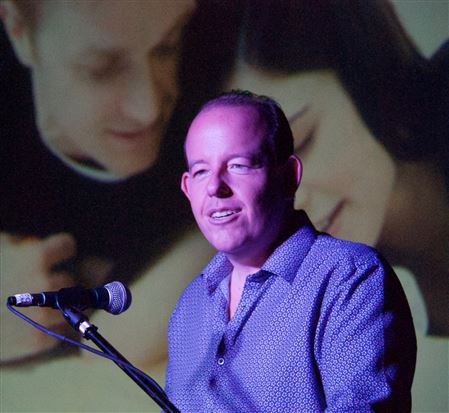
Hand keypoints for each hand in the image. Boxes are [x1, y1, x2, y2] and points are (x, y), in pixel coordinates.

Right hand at [0, 232, 77, 363]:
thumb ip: (15, 245)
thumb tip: (32, 243)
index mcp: (33, 257)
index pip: (67, 246)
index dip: (59, 251)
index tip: (55, 256)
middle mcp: (44, 284)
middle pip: (70, 280)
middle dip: (56, 283)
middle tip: (38, 288)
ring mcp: (43, 314)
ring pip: (69, 307)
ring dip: (57, 308)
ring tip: (36, 309)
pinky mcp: (38, 341)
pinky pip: (59, 331)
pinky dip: (48, 329)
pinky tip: (29, 327)